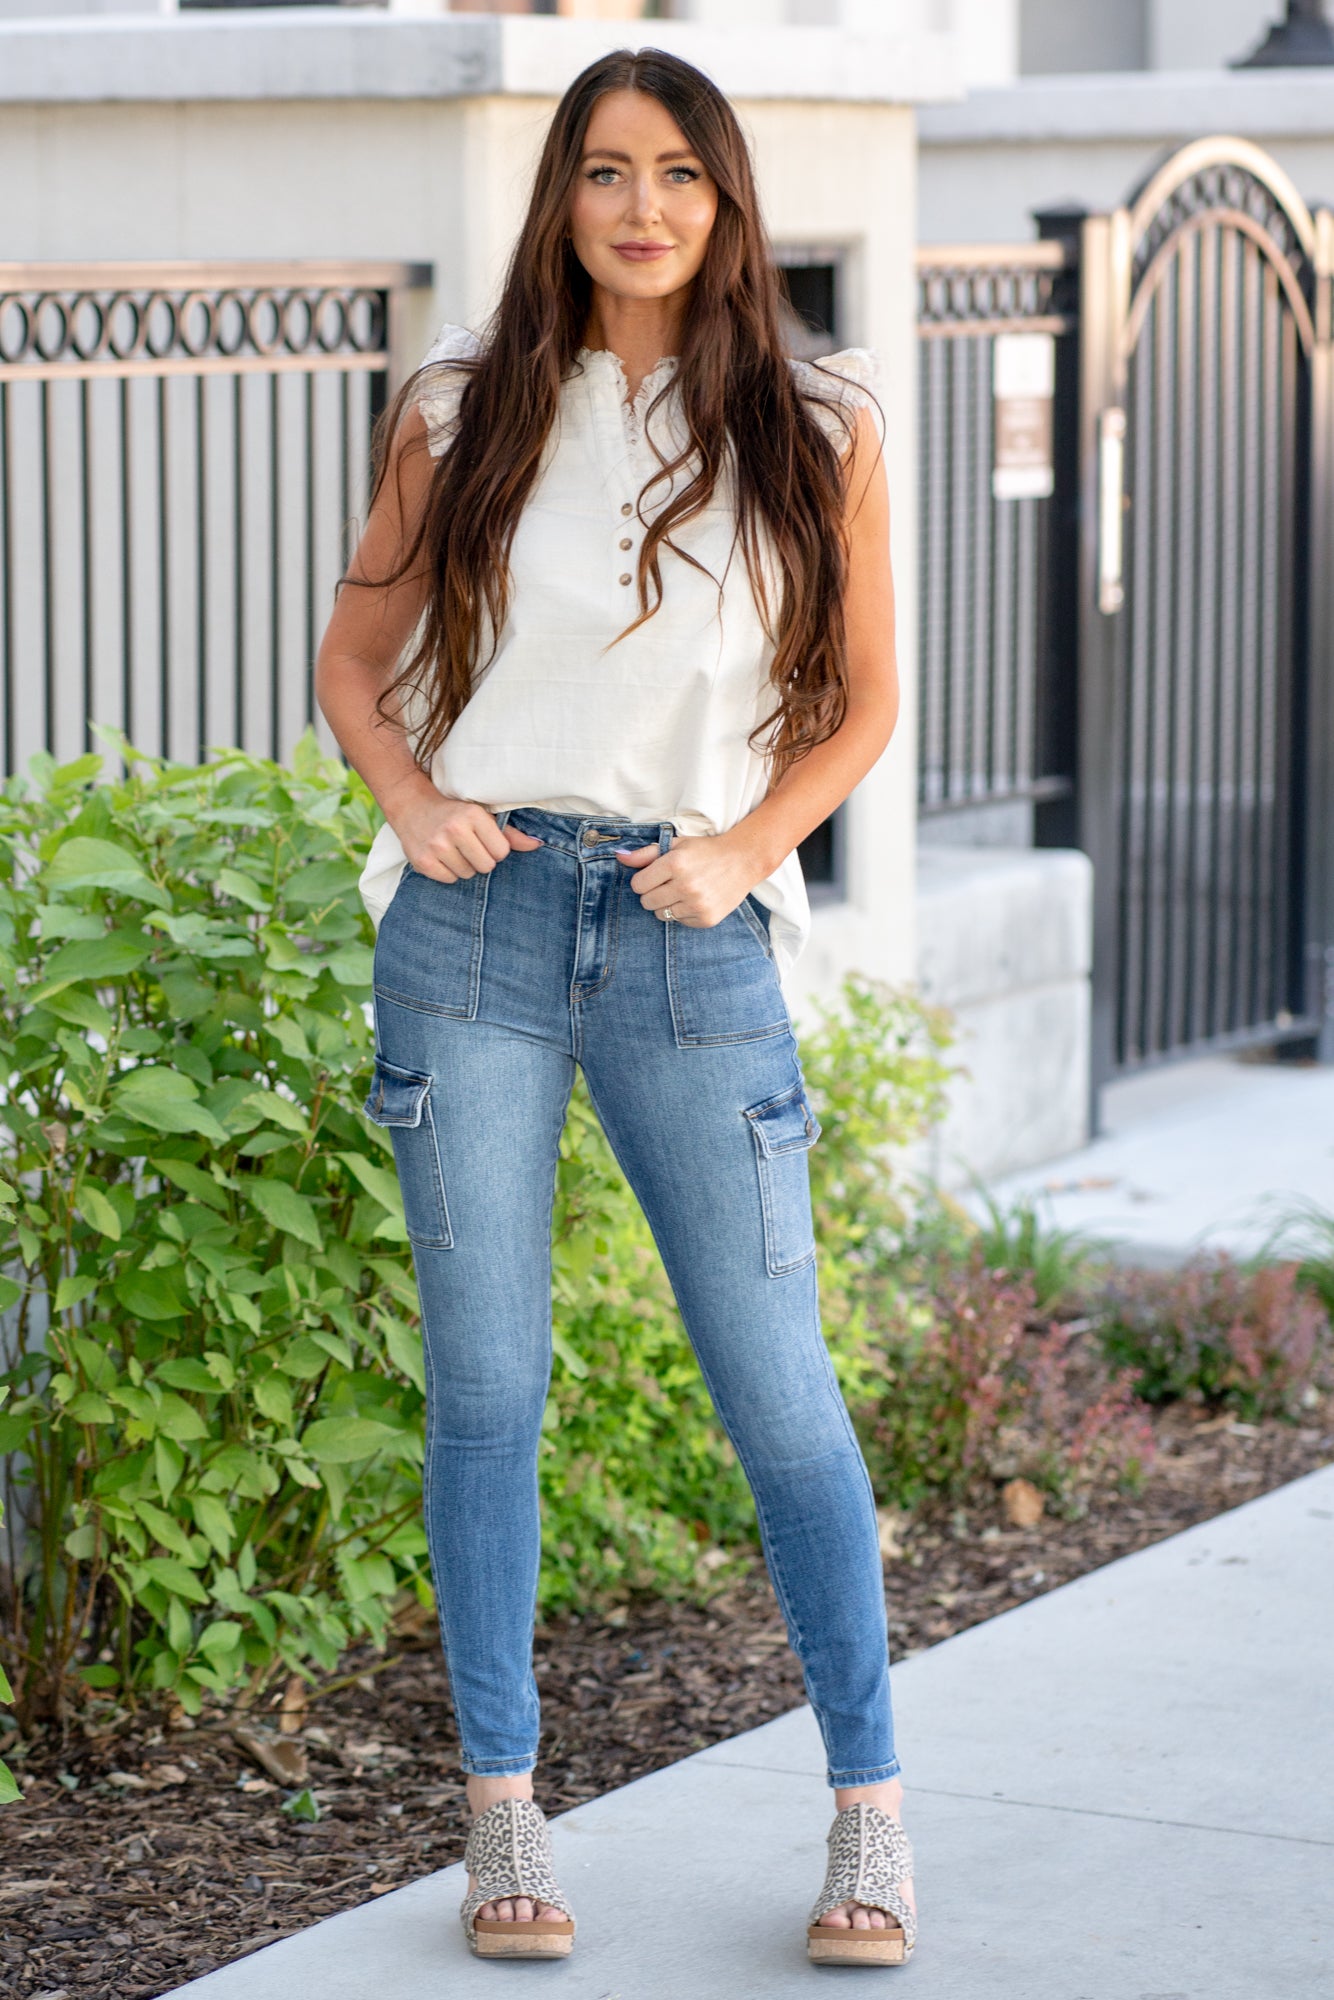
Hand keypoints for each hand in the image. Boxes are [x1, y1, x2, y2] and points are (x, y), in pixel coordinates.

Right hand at [391, 786, 541, 883]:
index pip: (501, 852)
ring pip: (468, 874)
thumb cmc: (454, 813)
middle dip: (480, 859)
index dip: (495, 849)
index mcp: (472, 816)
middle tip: (468, 846)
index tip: (483, 840)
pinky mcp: (423, 861)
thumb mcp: (482, 816)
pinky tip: (441, 856)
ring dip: (464, 866)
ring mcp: (437, 846)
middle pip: (486, 866)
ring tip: (453, 849)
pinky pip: (450, 880)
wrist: (412, 806)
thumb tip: (538, 845)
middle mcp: (454, 829)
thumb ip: (510, 833)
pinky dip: (448, 872)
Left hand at [614, 828, 766, 926]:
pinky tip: (696, 899)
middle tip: (669, 884)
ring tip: (684, 891)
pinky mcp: (706, 919)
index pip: (638, 885)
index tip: (654, 876)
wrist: (744, 860)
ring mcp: (697, 904)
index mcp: (675, 863)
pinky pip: (679, 921)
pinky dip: (683, 912)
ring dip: (667, 904)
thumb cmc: (706, 851)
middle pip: (646, 902)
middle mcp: (685, 885)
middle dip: (653, 893)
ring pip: (661, 914)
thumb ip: (646, 853)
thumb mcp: (677, 845)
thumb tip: (619, 856)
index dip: (643, 880)